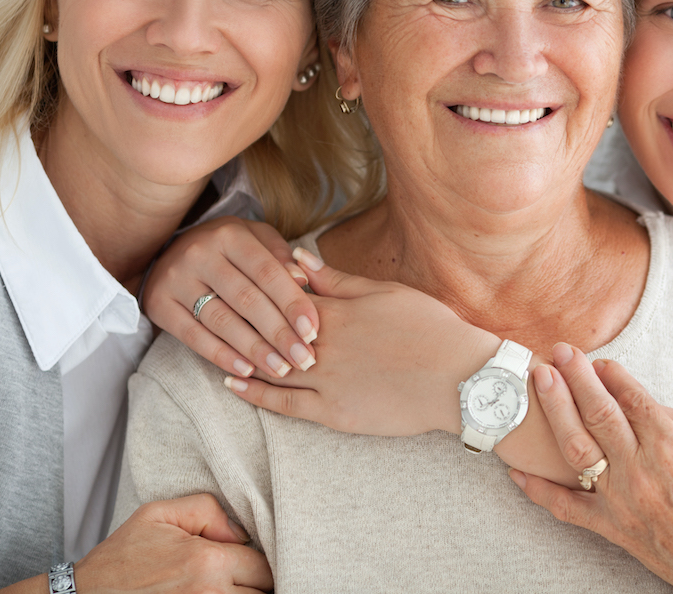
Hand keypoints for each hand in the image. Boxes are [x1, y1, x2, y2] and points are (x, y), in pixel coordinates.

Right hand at [74, 494, 270, 592]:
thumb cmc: (123, 556)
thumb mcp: (160, 514)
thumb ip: (208, 510)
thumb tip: (240, 532)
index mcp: (207, 563)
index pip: (263, 566)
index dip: (257, 560)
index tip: (244, 557)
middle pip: (262, 592)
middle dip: (254, 581)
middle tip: (236, 572)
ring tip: (226, 585)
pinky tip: (212, 593)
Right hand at [142, 216, 318, 379]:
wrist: (169, 251)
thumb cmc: (228, 249)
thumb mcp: (255, 239)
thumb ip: (280, 256)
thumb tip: (302, 280)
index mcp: (229, 234)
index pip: (267, 272)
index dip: (292, 303)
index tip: (313, 331)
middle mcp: (200, 254)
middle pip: (246, 299)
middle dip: (279, 333)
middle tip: (304, 359)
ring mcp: (176, 279)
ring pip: (221, 321)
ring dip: (254, 350)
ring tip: (280, 369)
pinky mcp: (159, 304)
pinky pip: (193, 336)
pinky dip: (221, 356)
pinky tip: (245, 370)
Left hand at [221, 253, 500, 436]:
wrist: (460, 379)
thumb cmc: (430, 328)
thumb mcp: (386, 292)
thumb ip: (338, 278)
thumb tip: (298, 259)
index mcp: (336, 310)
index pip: (282, 295)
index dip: (258, 288)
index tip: (236, 279)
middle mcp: (323, 346)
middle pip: (267, 331)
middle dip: (239, 320)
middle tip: (212, 309)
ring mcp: (325, 382)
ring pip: (269, 368)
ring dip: (239, 357)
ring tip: (213, 346)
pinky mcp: (333, 413)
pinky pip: (283, 405)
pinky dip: (255, 394)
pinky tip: (233, 385)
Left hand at [511, 345, 672, 593]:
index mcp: (672, 450)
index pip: (632, 399)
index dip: (613, 374)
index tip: (600, 359)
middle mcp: (640, 472)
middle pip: (599, 413)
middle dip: (576, 377)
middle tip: (560, 351)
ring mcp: (620, 501)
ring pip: (577, 448)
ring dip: (555, 411)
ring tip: (540, 381)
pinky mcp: (610, 528)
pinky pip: (566, 507)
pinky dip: (538, 490)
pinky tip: (516, 470)